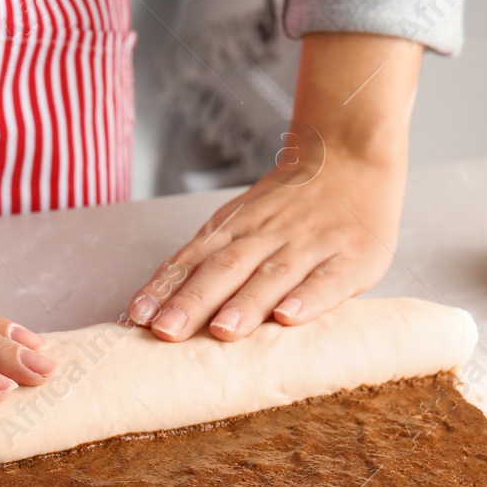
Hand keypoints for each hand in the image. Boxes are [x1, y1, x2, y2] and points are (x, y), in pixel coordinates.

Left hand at [125, 31, 423, 341]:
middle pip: (223, 270)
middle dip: (192, 302)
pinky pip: (327, 280)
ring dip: (245, 305)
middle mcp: (266, 236)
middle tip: (167, 332)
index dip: (163, 289)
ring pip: (272, 276)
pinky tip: (288, 317)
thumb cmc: (290, 203)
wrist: (350, 154)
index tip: (135, 317)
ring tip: (223, 331)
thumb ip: (209, 259)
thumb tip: (154, 309)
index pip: (191, 260)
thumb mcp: (242, 220)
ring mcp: (309, 246)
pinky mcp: (351, 258)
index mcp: (234, 229)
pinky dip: (308, 299)